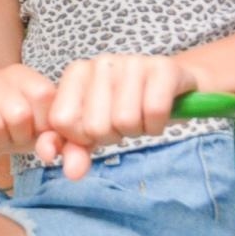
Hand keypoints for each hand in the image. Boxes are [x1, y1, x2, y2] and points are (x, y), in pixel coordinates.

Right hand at [0, 64, 90, 172]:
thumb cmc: (19, 122)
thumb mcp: (42, 125)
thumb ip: (61, 141)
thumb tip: (58, 157)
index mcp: (21, 74)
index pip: (42, 95)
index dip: (43, 123)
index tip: (38, 129)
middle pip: (17, 114)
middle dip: (20, 136)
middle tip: (15, 138)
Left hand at [45, 54, 198, 176]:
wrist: (173, 87)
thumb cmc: (126, 108)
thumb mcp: (94, 130)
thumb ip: (75, 150)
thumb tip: (72, 173)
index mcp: (76, 73)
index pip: (62, 120)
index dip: (82, 137)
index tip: (97, 128)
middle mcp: (101, 63)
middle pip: (95, 126)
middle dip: (113, 135)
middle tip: (124, 122)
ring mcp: (132, 62)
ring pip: (125, 120)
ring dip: (137, 130)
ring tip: (141, 116)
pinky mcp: (164, 68)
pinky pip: (155, 112)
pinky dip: (157, 125)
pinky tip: (157, 115)